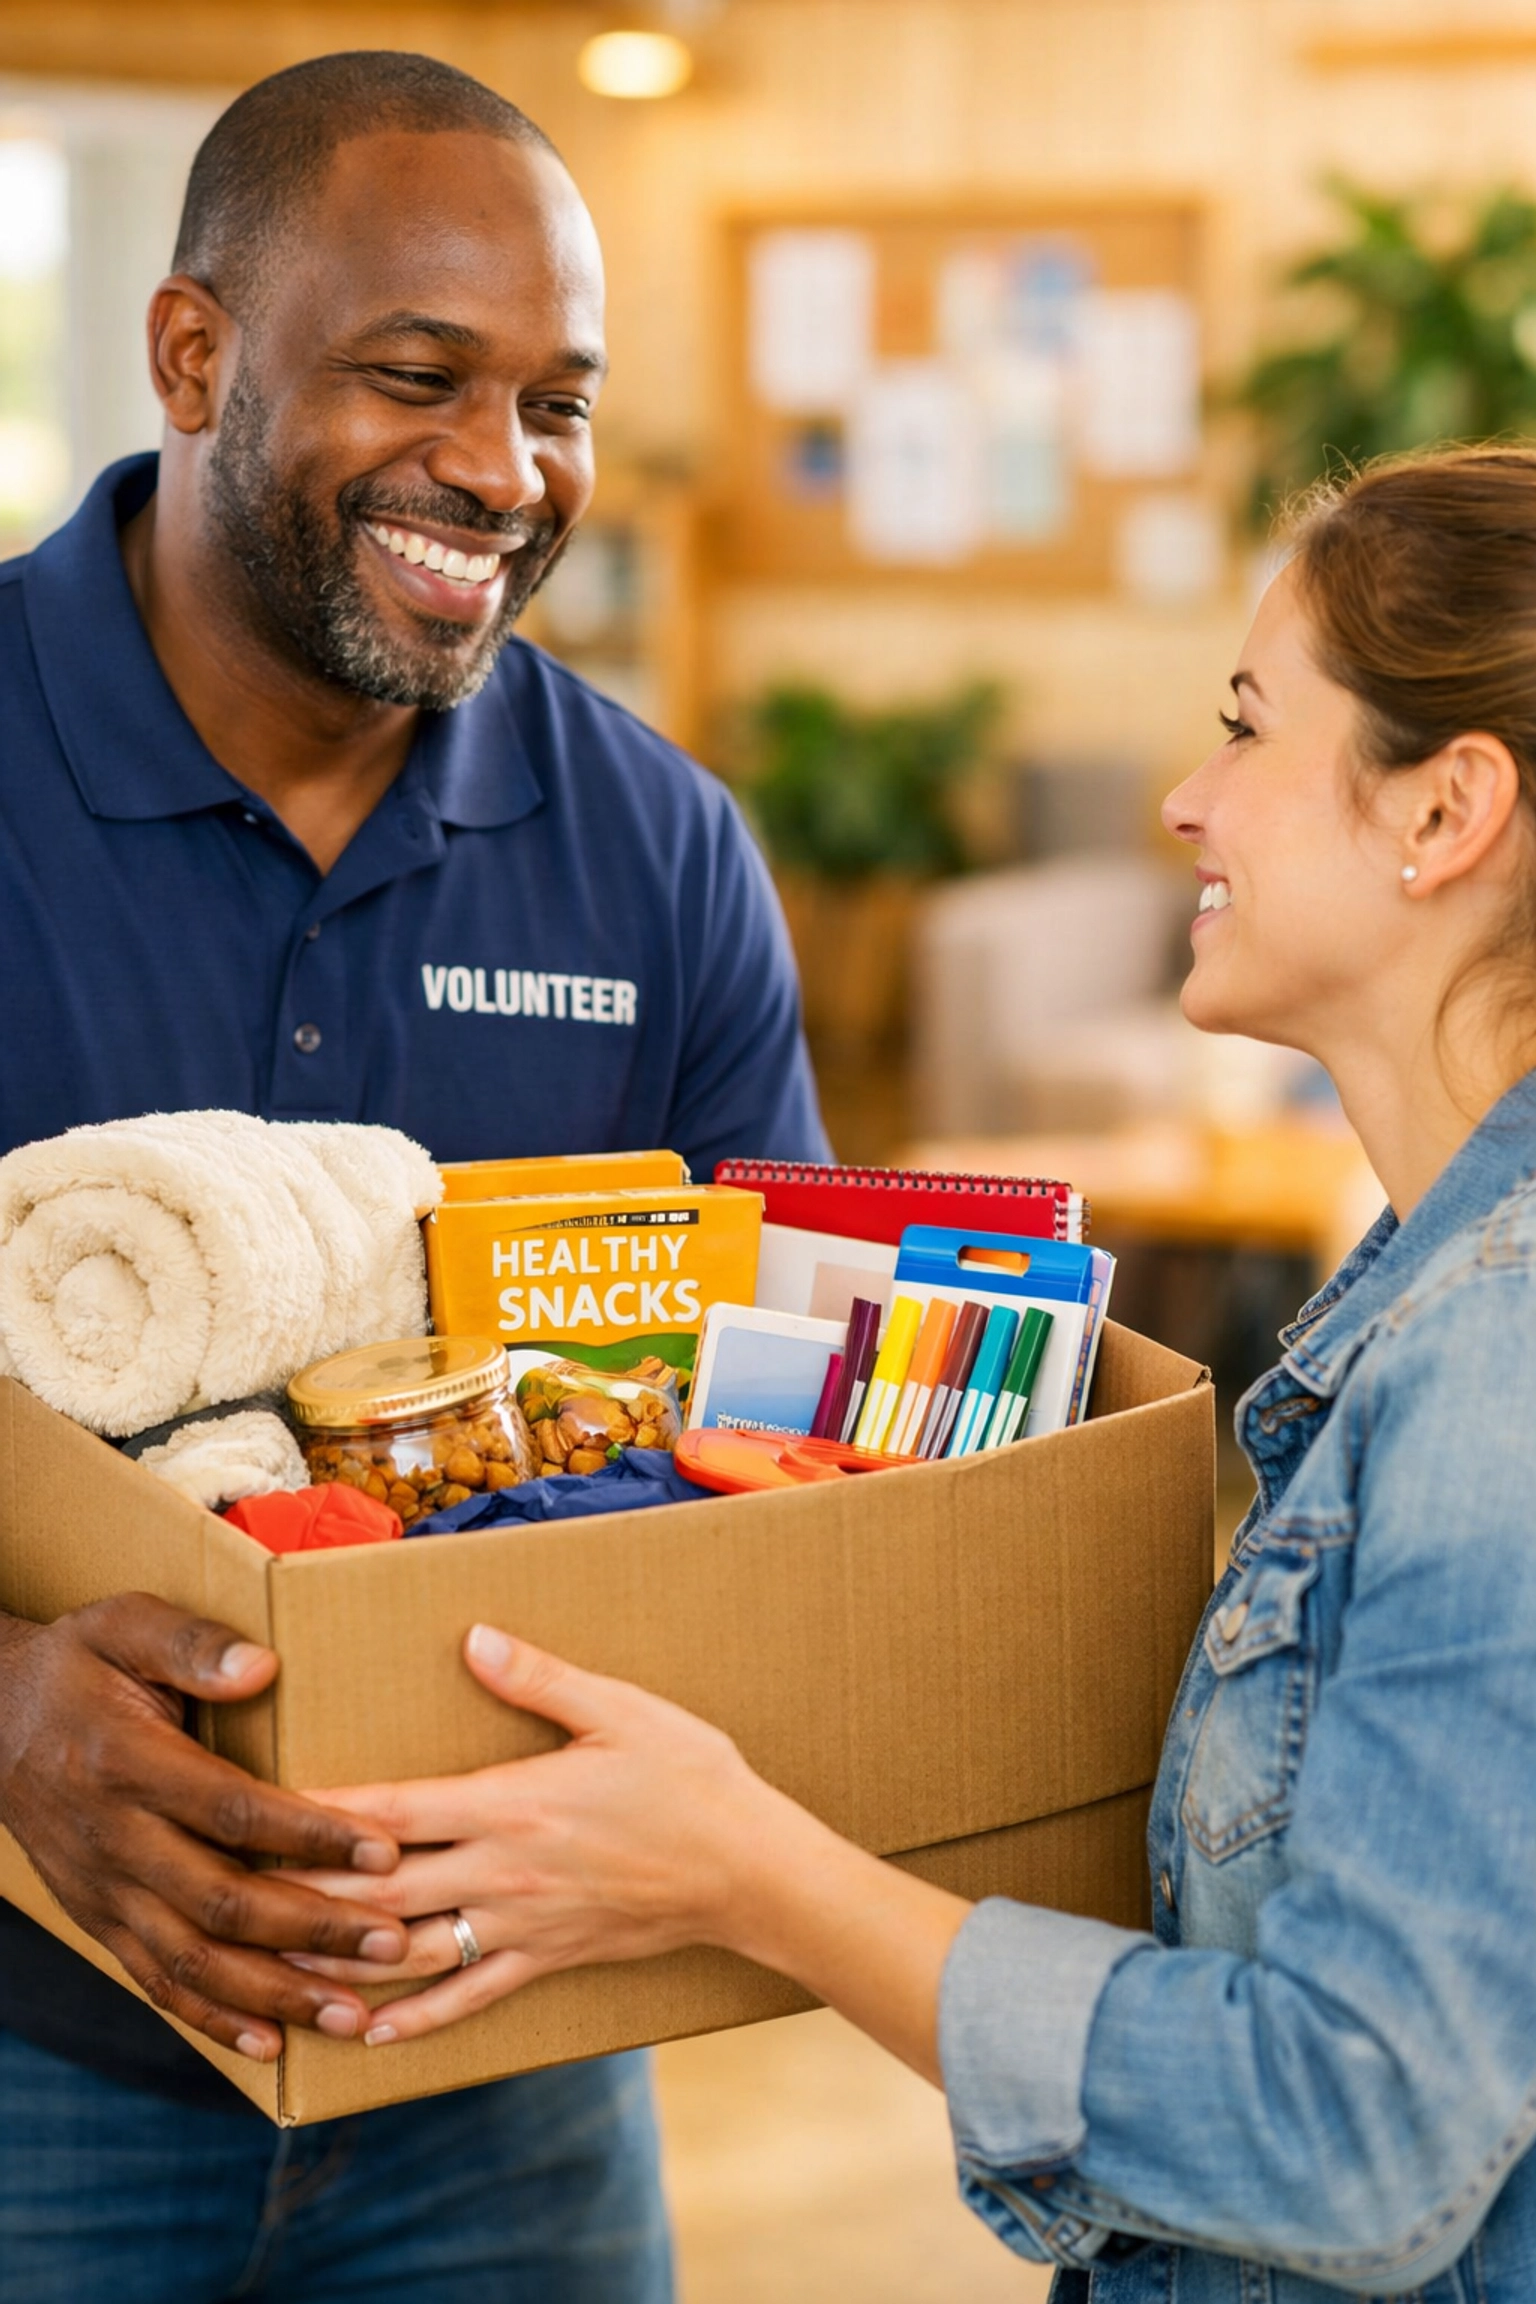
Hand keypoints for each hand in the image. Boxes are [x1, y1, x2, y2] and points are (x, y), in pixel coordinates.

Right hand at [0, 1595, 408, 2061]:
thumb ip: (192, 1643)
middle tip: (393, 1943)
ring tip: (354, 2013)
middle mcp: (112, 1838)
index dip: (309, 1835)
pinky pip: (156, 1982)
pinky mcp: (99, 1920)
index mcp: (127, 1762)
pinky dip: (215, 2021)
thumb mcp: (125, 1624)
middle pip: (221, 1901)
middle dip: (314, 1930)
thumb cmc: (77, 1664)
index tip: (384, 1849)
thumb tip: (263, 1666)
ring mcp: (103, 1890)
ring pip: (193, 1961)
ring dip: (276, 1994)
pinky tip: (273, 2042)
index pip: (231, 1809)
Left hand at [285, 1622, 793, 2044]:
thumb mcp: (621, 1710)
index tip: (262, 1811)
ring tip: (275, 1969)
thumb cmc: (691, 1779)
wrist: (753, 1869)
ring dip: (342, 1964)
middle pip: (381, 1893)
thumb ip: (540, 1678)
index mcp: (511, 1804)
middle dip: (307, 1898)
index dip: (322, 1816)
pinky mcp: (547, 1958)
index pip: (393, 1813)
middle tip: (239, 1901)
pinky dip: (415, 2019)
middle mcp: (503, 1872)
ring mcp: (523, 1924)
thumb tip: (473, 1639)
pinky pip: (470, 1996)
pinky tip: (370, 2033)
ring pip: (410, 1955)